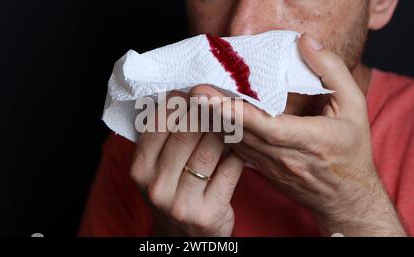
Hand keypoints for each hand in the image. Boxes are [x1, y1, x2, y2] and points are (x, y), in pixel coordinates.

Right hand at [130, 91, 243, 235]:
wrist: (183, 237)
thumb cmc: (172, 191)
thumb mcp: (155, 168)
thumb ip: (162, 137)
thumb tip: (183, 93)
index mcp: (139, 169)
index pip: (158, 122)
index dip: (179, 101)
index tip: (195, 92)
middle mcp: (156, 186)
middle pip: (186, 132)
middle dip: (206, 111)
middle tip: (218, 100)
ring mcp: (181, 202)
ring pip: (210, 148)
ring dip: (225, 129)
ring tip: (230, 120)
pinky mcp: (208, 213)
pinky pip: (231, 169)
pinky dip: (238, 153)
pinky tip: (239, 146)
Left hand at [189, 33, 405, 235]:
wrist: (345, 198)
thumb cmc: (351, 151)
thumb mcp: (354, 106)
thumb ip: (332, 72)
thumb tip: (306, 43)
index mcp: (309, 140)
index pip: (267, 127)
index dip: (237, 114)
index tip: (210, 98)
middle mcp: (284, 156)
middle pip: (242, 134)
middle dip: (215, 113)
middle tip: (192, 92)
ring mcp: (270, 166)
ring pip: (235, 143)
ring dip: (214, 123)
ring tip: (193, 101)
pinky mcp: (261, 170)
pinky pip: (237, 150)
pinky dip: (221, 134)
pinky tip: (207, 118)